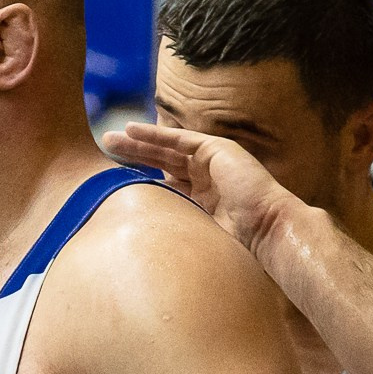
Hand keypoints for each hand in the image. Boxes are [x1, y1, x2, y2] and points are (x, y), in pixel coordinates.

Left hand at [100, 123, 296, 255]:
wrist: (266, 229)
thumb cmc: (237, 243)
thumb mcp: (195, 234)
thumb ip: (174, 226)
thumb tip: (138, 238)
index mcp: (202, 200)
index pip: (165, 184)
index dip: (141, 178)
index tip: (113, 178)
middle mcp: (206, 178)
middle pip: (161, 163)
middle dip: (134, 156)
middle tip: (106, 150)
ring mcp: (211, 162)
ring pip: (166, 149)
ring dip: (138, 143)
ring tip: (110, 139)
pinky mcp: (215, 149)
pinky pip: (179, 139)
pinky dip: (156, 133)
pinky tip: (133, 129)